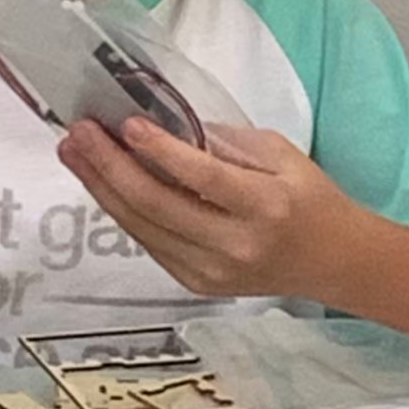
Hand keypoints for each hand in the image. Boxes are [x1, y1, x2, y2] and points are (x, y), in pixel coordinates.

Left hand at [58, 116, 364, 299]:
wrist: (335, 262)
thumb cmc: (310, 198)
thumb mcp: (280, 154)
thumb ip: (225, 142)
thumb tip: (167, 124)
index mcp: (265, 206)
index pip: (203, 178)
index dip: (162, 151)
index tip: (127, 123)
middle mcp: (236, 245)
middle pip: (160, 206)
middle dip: (111, 166)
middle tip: (79, 132)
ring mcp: (213, 272)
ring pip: (143, 228)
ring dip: (102, 188)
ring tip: (73, 152)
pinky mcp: (197, 285)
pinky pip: (149, 243)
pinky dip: (121, 210)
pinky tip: (100, 182)